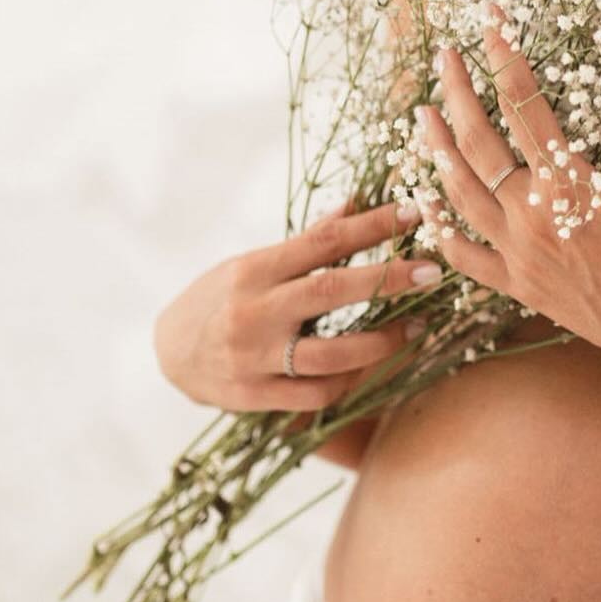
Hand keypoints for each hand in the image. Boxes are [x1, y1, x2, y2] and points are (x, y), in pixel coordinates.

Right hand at [152, 197, 441, 414]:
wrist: (167, 353)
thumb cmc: (219, 298)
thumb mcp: (252, 262)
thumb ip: (305, 242)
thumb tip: (355, 205)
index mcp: (254, 269)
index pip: (323, 241)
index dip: (372, 226)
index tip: (414, 212)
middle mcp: (254, 311)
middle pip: (332, 292)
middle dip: (388, 279)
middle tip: (433, 272)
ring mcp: (254, 358)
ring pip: (333, 354)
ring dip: (383, 341)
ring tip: (416, 326)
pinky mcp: (255, 396)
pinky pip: (317, 394)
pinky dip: (350, 382)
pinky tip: (371, 368)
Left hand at [414, 11, 600, 391]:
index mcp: (568, 187)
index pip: (523, 106)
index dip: (504, 58)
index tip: (490, 21)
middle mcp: (532, 219)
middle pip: (479, 145)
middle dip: (457, 94)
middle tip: (443, 56)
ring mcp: (520, 256)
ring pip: (461, 195)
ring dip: (437, 152)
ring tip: (422, 116)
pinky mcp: (519, 287)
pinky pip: (466, 258)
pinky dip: (441, 230)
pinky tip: (425, 205)